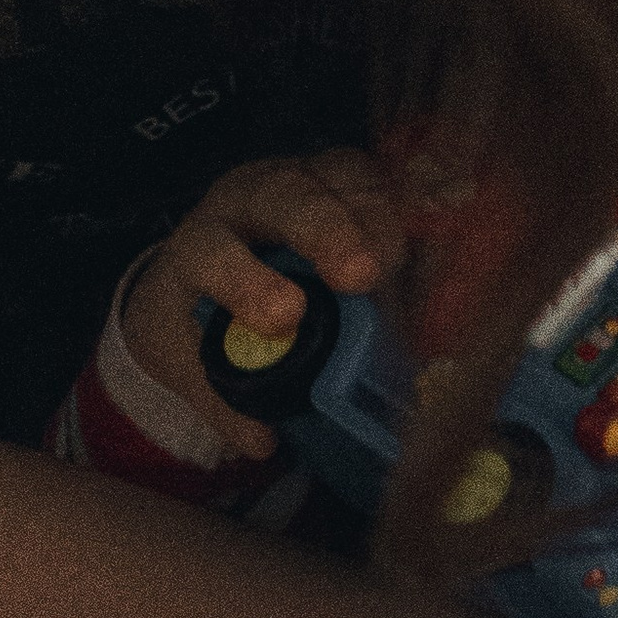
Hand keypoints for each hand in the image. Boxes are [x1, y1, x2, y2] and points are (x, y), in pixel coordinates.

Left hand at [126, 152, 409, 463]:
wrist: (207, 261)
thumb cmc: (201, 311)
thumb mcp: (189, 357)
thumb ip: (220, 396)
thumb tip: (262, 440)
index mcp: (200, 243)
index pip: (213, 252)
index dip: (246, 280)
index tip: (284, 317)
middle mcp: (250, 198)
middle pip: (285, 195)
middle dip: (326, 231)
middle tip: (362, 275)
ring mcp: (304, 178)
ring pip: (340, 179)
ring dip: (375, 219)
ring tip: (398, 265)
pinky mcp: (347, 177)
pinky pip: (381, 179)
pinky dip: (405, 207)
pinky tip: (429, 239)